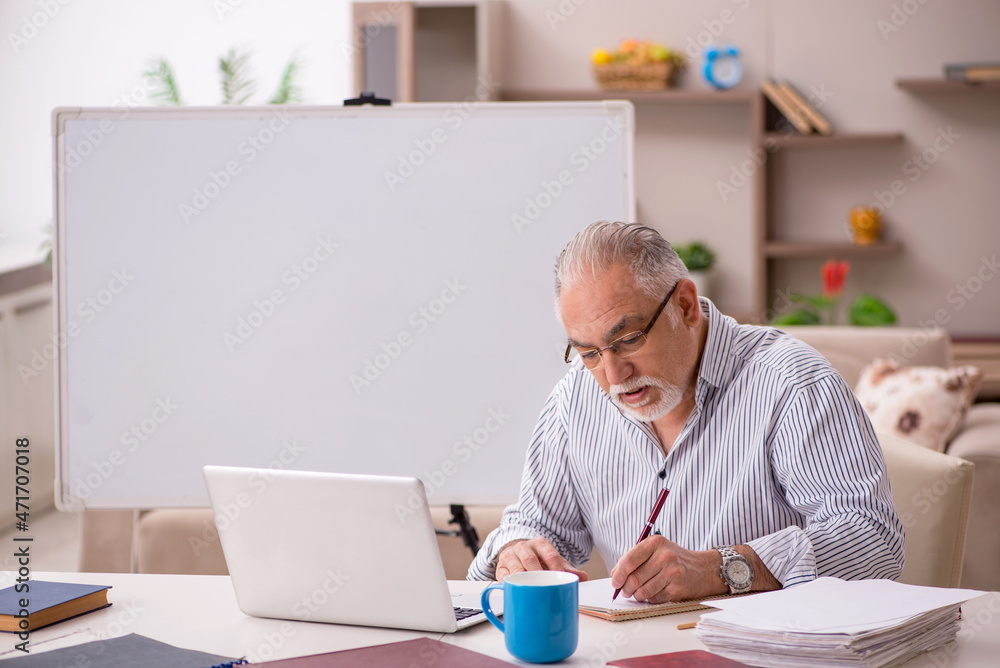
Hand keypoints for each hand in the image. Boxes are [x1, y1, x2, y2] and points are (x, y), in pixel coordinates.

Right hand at [495, 537, 589, 581]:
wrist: (518, 553)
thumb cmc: (539, 559)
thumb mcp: (553, 560)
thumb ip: (568, 569)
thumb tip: (583, 577)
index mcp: (540, 543)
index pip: (550, 554)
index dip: (556, 567)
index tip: (561, 578)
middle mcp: (524, 547)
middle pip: (530, 559)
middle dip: (538, 573)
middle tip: (546, 586)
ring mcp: (510, 556)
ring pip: (516, 568)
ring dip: (523, 579)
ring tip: (531, 590)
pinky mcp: (500, 567)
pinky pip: (504, 576)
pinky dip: (509, 585)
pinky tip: (515, 591)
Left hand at [610, 535, 724, 602]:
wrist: (705, 569)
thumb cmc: (675, 559)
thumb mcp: (656, 551)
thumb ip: (635, 559)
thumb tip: (615, 574)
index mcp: (656, 543)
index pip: (629, 560)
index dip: (618, 574)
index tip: (615, 582)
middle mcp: (665, 556)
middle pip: (634, 578)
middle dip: (626, 588)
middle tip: (625, 591)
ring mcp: (672, 572)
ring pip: (643, 591)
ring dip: (637, 595)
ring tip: (639, 593)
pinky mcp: (678, 588)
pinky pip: (654, 598)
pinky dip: (651, 599)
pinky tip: (655, 593)